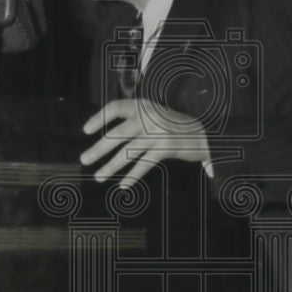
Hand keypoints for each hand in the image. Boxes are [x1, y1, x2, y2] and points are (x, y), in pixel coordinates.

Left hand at [80, 98, 210, 187]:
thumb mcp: (155, 115)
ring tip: (98, 176)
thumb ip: (135, 120)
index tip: (85, 130)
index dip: (99, 118)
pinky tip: (123, 185)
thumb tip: (109, 136)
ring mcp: (158, 132)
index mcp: (144, 106)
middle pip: (117, 134)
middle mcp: (149, 117)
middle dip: (99, 149)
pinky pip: (145, 164)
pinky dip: (133, 176)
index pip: (116, 107)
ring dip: (111, 166)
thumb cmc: (176, 126)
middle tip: (84, 160)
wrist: (206, 133)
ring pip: (128, 152)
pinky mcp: (167, 147)